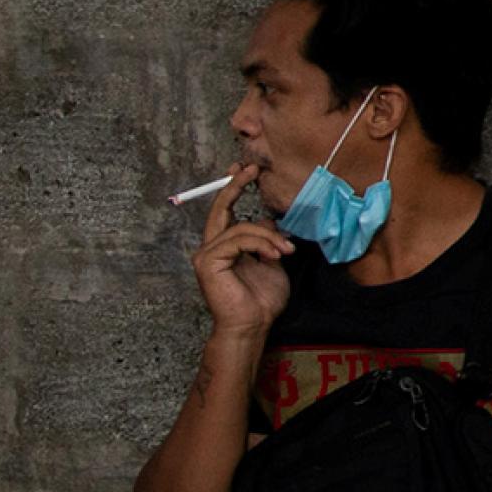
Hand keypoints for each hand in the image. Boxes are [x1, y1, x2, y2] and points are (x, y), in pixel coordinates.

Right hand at [190, 162, 290, 335]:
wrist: (254, 324)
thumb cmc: (262, 299)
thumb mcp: (271, 261)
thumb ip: (267, 240)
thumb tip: (269, 220)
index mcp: (226, 246)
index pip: (227, 211)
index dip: (234, 188)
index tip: (248, 170)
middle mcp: (212, 247)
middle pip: (221, 208)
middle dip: (236, 185)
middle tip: (251, 168)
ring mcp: (207, 254)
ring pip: (241, 227)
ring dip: (269, 237)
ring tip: (285, 251)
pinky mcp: (208, 262)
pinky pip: (238, 240)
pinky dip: (261, 244)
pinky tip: (274, 256)